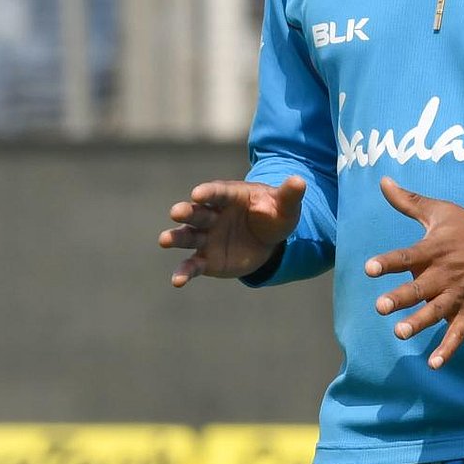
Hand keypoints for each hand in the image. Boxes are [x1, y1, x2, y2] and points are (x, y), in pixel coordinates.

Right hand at [158, 176, 304, 285]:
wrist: (269, 239)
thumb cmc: (274, 215)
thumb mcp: (285, 206)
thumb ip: (289, 194)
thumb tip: (300, 181)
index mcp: (231, 197)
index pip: (218, 192)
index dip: (208, 192)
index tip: (198, 193)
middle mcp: (214, 215)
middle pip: (198, 212)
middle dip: (187, 212)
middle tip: (176, 212)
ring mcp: (208, 237)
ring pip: (189, 236)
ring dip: (177, 238)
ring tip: (164, 240)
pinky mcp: (207, 259)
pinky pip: (193, 265)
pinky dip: (184, 272)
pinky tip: (177, 281)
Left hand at [365, 177, 463, 369]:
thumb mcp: (443, 211)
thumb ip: (409, 201)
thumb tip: (383, 181)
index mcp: (436, 249)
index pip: (408, 256)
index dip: (388, 262)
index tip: (370, 268)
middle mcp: (446, 274)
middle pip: (420, 287)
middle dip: (401, 297)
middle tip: (381, 306)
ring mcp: (461, 296)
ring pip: (436, 311)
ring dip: (419, 322)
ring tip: (399, 332)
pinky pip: (459, 333)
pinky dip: (448, 348)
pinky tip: (434, 363)